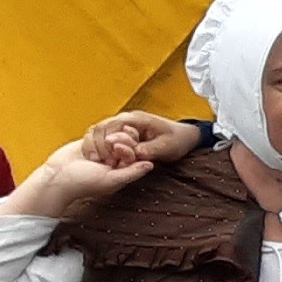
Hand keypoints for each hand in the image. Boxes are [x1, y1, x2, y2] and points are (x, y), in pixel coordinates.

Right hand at [16, 134, 159, 217]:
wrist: (55, 177)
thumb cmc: (82, 183)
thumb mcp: (111, 180)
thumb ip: (132, 172)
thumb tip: (151, 165)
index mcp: (123, 169)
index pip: (136, 152)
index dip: (131, 146)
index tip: (119, 146)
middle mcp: (115, 159)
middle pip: (127, 140)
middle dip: (119, 139)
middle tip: (108, 145)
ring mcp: (102, 150)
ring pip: (112, 134)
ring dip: (103, 140)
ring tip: (93, 153)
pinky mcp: (89, 143)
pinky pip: (97, 132)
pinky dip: (93, 137)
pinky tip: (86, 147)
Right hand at [87, 111, 202, 167]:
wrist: (185, 136)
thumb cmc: (177, 141)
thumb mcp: (165, 147)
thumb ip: (147, 150)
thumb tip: (130, 152)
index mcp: (136, 119)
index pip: (111, 126)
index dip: (105, 142)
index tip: (106, 158)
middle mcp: (125, 119)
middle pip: (101, 129)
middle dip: (97, 145)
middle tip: (99, 162)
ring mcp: (121, 124)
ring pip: (98, 132)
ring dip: (95, 146)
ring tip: (96, 161)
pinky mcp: (119, 132)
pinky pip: (101, 137)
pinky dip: (97, 147)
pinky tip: (98, 159)